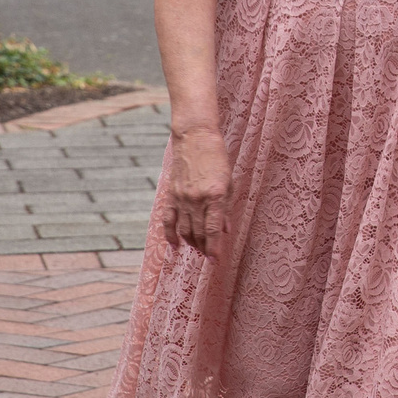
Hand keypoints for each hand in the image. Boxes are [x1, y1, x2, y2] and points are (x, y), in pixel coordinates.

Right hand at [164, 124, 230, 252]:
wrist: (195, 137)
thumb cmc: (217, 158)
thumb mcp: (228, 182)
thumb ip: (225, 208)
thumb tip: (225, 230)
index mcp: (214, 196)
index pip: (212, 230)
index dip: (214, 247)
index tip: (216, 260)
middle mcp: (196, 199)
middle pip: (198, 232)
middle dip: (204, 248)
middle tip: (209, 256)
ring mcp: (181, 198)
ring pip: (184, 229)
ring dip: (191, 243)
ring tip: (198, 251)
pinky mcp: (171, 195)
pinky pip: (168, 220)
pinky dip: (170, 235)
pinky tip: (175, 246)